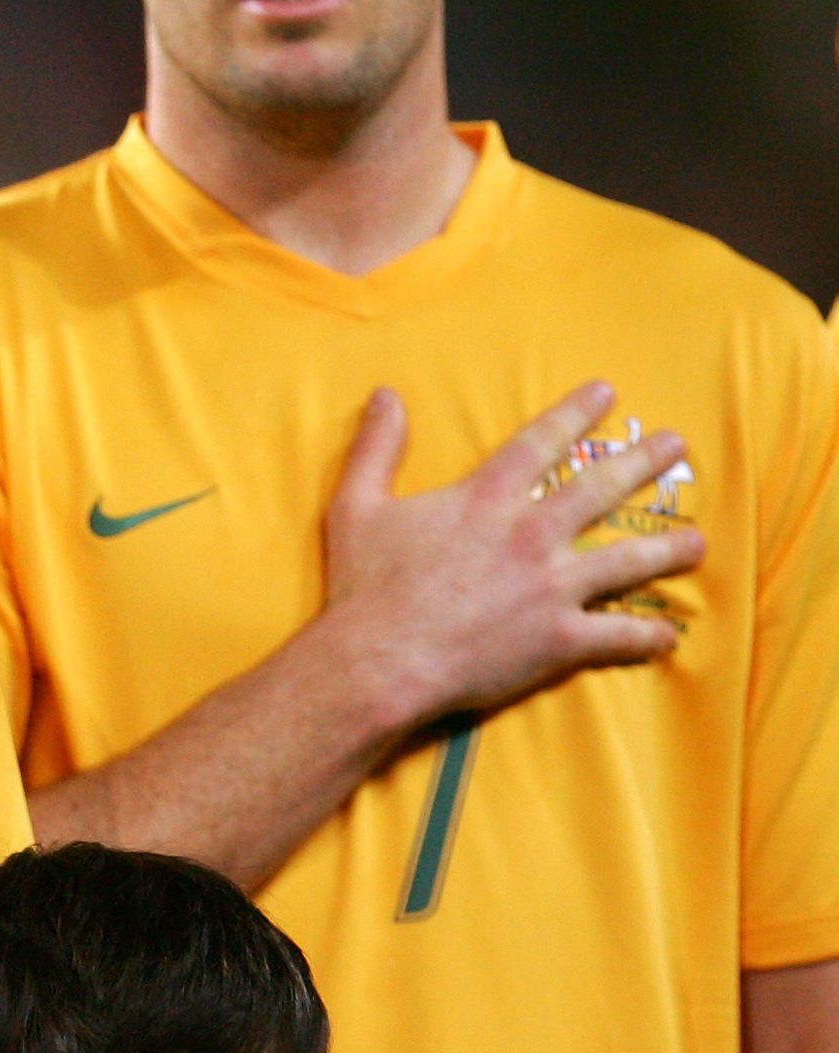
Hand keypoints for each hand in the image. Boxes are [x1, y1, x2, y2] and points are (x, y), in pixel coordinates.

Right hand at [319, 381, 704, 729]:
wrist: (380, 660)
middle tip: (676, 446)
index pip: (541, 442)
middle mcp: (530, 534)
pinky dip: (648, 636)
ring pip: (628, 561)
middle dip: (643, 462)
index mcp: (486, 499)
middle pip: (601, 490)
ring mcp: (552, 588)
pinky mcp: (560, 639)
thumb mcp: (356, 505)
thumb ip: (377, 448)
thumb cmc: (365, 586)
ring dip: (668, 550)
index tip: (606, 393)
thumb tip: (385, 395)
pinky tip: (667, 634)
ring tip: (696, 542)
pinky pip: (619, 635)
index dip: (576, 412)